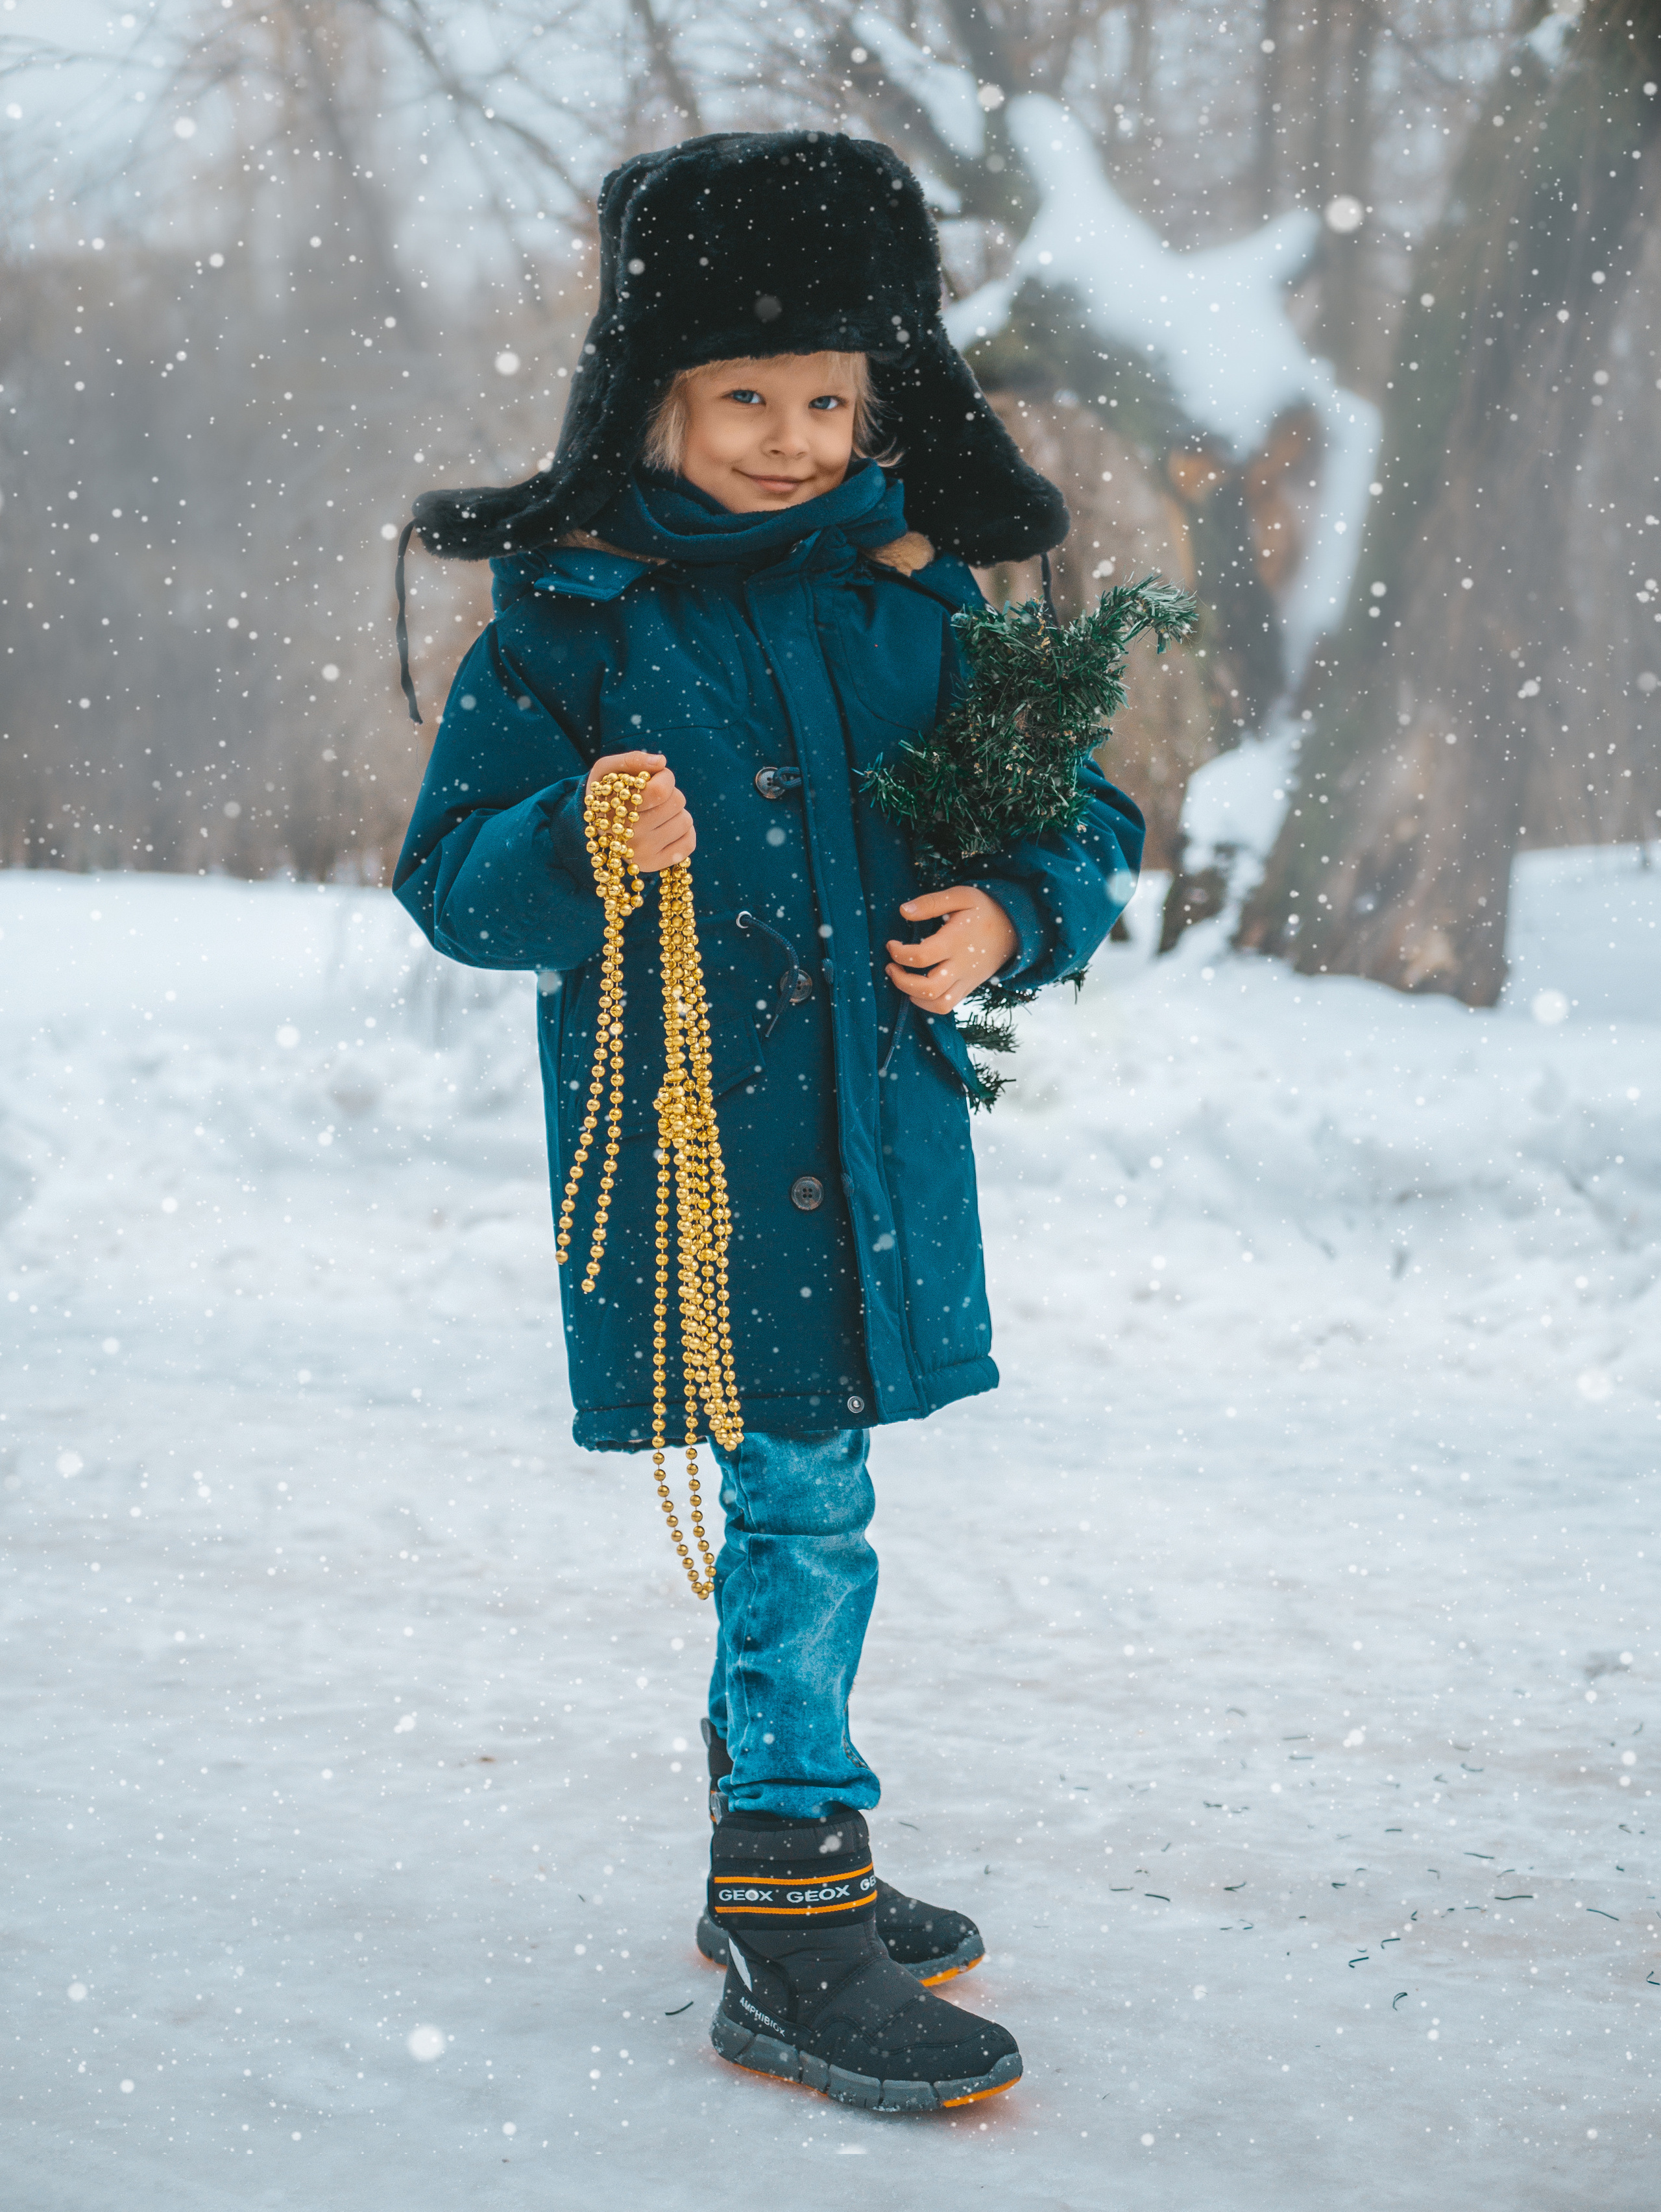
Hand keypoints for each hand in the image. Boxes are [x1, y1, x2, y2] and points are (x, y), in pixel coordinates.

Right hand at [586, 750, 695, 872]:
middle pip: (677, 803)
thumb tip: (661, 762)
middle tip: (653, 797)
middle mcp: (628, 837)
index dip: (664, 777)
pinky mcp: (654, 865)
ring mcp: (642, 854)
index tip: (653, 778)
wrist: (595, 824)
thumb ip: (632, 760)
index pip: (661, 791)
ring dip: (676, 812)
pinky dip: (684, 831)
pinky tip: (666, 827)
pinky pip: (689, 843)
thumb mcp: (607, 769)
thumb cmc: (607, 791)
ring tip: (656, 813)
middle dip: (670, 793)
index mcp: (616, 810)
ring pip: (686, 821)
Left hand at [886, 886, 1018, 1013]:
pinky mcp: (969, 988)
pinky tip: (917, 989)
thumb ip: (931, 903)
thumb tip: (903, 911)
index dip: (900, 953)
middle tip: (891, 966)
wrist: (1015, 928)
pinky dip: (927, 1003)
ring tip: (902, 979)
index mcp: (957, 941)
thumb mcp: (961, 896)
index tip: (892, 945)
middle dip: (901, 981)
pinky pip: (946, 1005)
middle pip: (928, 987)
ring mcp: (967, 980)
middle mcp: (962, 965)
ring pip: (938, 1003)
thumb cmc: (984, 909)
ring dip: (913, 995)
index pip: (922, 956)